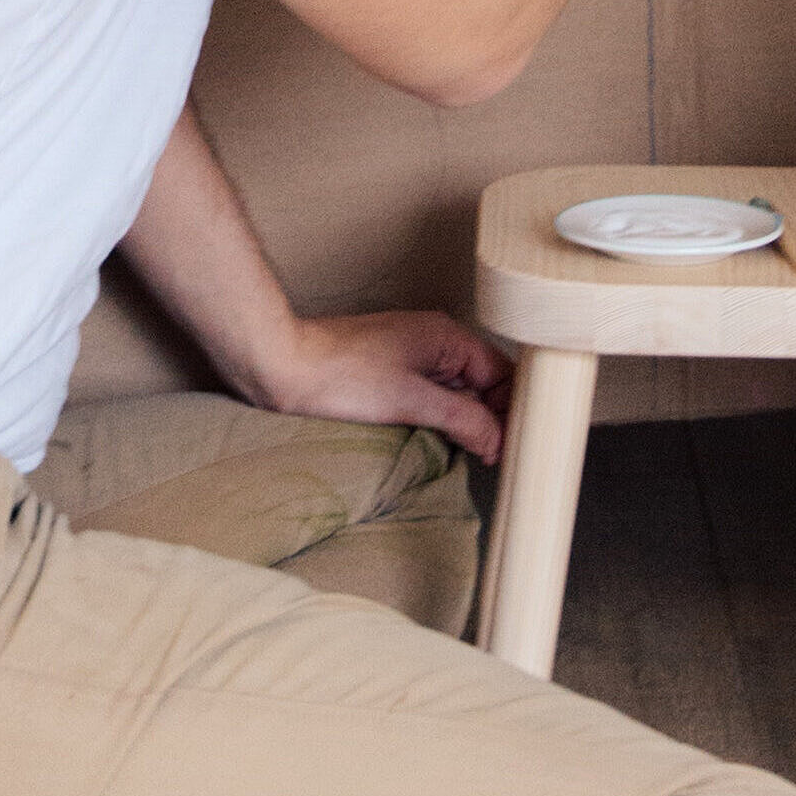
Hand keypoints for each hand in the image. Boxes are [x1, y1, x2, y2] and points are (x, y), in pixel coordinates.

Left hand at [254, 309, 512, 462]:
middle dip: (493, 418)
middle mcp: (435, 340)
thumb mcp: (410, 400)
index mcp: (446, 336)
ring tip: (475, 457)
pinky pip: (432, 395)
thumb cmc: (340, 375)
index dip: (511, 411)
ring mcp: (413, 355)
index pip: (501, 373)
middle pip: (483, 382)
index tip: (513, 448)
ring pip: (458, 391)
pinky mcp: (392, 372)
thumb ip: (463, 419)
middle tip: (497, 459)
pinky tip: (442, 443)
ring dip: (468, 421)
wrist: (282, 367)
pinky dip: (442, 418)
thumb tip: (498, 439)